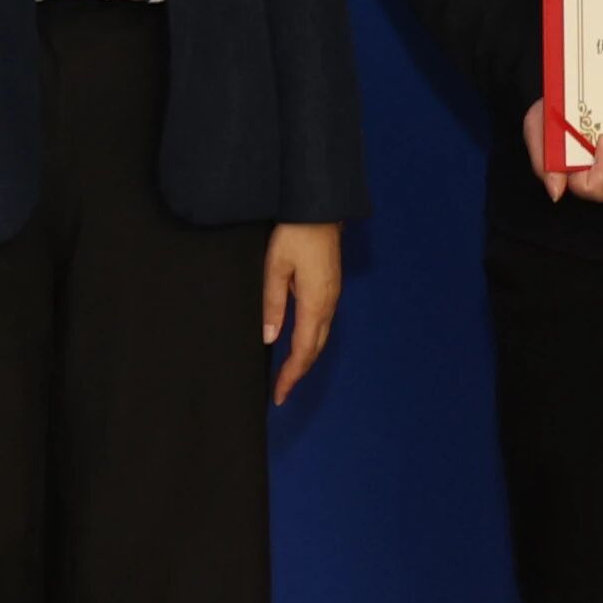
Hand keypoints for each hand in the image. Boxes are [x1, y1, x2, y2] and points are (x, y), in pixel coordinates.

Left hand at [263, 223, 340, 404]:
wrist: (319, 207)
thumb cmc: (295, 234)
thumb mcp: (275, 267)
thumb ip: (273, 303)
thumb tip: (270, 337)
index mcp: (315, 303)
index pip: (303, 350)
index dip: (291, 375)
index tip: (279, 394)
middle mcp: (328, 303)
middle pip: (316, 348)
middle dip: (299, 371)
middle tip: (282, 390)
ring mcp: (332, 295)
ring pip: (321, 336)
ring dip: (305, 356)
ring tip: (288, 372)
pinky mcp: (330, 286)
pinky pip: (322, 322)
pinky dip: (311, 339)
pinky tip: (299, 342)